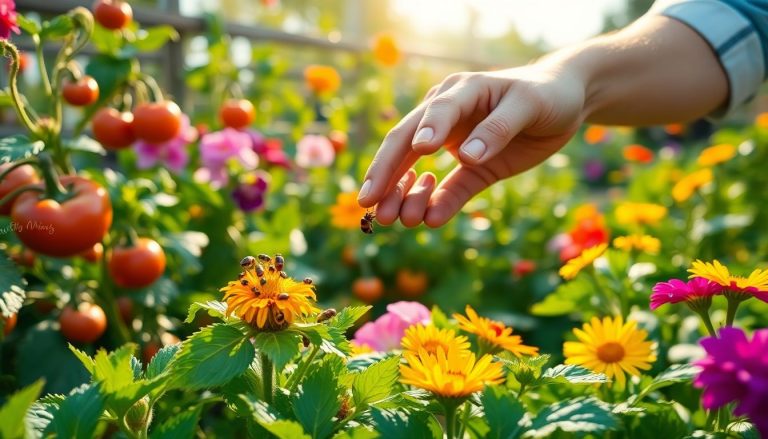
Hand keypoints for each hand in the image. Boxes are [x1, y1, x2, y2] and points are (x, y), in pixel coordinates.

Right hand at [357, 64, 586, 227]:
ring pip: (417, 169)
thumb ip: (499, 128)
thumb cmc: (546, 93)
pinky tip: (427, 220)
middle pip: (406, 143)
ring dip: (404, 194)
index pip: (433, 113)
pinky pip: (450, 188)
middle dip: (386, 173)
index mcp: (459, 92)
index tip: (421, 153)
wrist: (563, 102)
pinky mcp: (472, 168)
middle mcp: (447, 116)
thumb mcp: (529, 104)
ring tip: (395, 220)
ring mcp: (455, 143)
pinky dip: (437, 204)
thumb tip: (467, 156)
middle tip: (369, 203)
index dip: (425, 132)